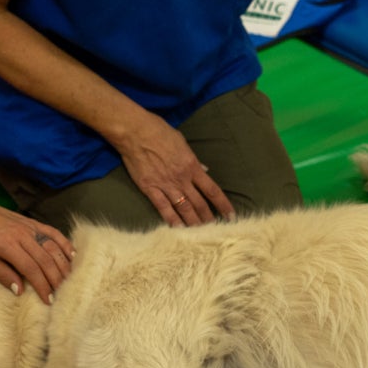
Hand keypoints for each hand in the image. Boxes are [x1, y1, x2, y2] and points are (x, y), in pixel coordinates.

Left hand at [0, 191, 74, 300]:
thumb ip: (2, 274)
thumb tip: (20, 290)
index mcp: (8, 245)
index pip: (31, 269)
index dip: (42, 286)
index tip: (48, 300)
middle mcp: (22, 235)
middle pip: (46, 260)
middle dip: (56, 279)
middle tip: (62, 294)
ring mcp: (30, 228)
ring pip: (53, 247)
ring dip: (63, 264)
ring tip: (69, 280)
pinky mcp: (34, 223)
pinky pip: (54, 233)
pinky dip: (65, 244)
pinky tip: (72, 256)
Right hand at [113, 111, 232, 227]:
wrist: (136, 132)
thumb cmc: (159, 132)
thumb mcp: (182, 143)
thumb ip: (194, 160)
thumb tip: (205, 170)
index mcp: (192, 166)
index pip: (212, 190)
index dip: (223, 205)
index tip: (230, 216)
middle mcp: (182, 179)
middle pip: (199, 204)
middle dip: (208, 219)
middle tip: (215, 232)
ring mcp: (166, 185)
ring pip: (184, 209)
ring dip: (193, 223)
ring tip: (200, 236)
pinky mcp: (150, 188)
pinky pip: (163, 208)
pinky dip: (171, 220)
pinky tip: (178, 231)